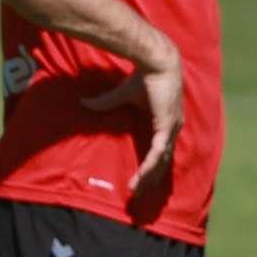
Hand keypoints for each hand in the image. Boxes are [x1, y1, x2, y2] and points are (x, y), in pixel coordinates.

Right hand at [79, 39, 182, 199]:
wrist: (155, 62)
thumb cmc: (143, 76)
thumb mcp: (122, 94)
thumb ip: (105, 102)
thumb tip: (84, 104)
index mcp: (165, 122)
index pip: (160, 150)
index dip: (152, 165)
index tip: (142, 179)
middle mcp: (172, 128)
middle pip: (163, 160)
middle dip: (152, 178)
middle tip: (140, 195)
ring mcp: (171, 129)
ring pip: (161, 161)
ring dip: (149, 177)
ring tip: (137, 191)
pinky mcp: (166, 127)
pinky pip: (158, 152)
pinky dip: (150, 166)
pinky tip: (141, 177)